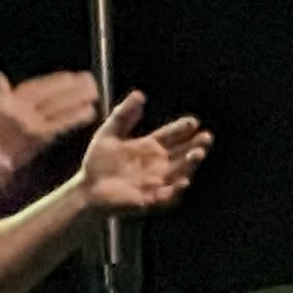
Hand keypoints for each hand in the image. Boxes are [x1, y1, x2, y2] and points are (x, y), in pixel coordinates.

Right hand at [0, 69, 101, 171]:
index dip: (55, 81)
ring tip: (94, 93)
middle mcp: (21, 110)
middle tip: (89, 80)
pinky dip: (76, 117)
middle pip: (51, 94)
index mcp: (7, 102)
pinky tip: (89, 112)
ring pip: (59, 107)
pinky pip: (61, 124)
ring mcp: (31, 123)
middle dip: (71, 86)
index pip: (36, 87)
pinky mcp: (40, 138)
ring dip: (78, 98)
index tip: (70, 76)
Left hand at [78, 90, 211, 216]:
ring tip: (197, 153)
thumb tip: (139, 94)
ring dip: (190, 163)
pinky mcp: (150, 198)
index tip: (193, 121)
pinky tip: (183, 180)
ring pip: (180, 171)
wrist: (86, 189)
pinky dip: (176, 189)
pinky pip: (167, 195)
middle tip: (206, 137)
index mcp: (150, 146)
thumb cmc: (98, 162)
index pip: (171, 135)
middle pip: (182, 152)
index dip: (182, 128)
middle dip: (195, 145)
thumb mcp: (109, 134)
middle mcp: (158, 163)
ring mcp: (157, 181)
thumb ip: (123, 115)